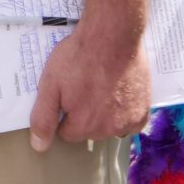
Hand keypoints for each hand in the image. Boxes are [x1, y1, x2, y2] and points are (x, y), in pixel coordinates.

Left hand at [28, 25, 150, 151]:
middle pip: (89, 130)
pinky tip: (118, 92)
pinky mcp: (144, 111)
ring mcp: (129, 122)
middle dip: (84, 113)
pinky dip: (124, 112)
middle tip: (83, 85)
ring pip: (110, 127)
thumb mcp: (50, 84)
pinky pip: (130, 122)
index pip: (67, 133)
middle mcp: (108, 130)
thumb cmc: (79, 57)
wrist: (113, 35)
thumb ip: (44, 118)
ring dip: (105, 113)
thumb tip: (38, 147)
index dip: (63, 113)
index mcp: (83, 125)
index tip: (66, 93)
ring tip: (100, 86)